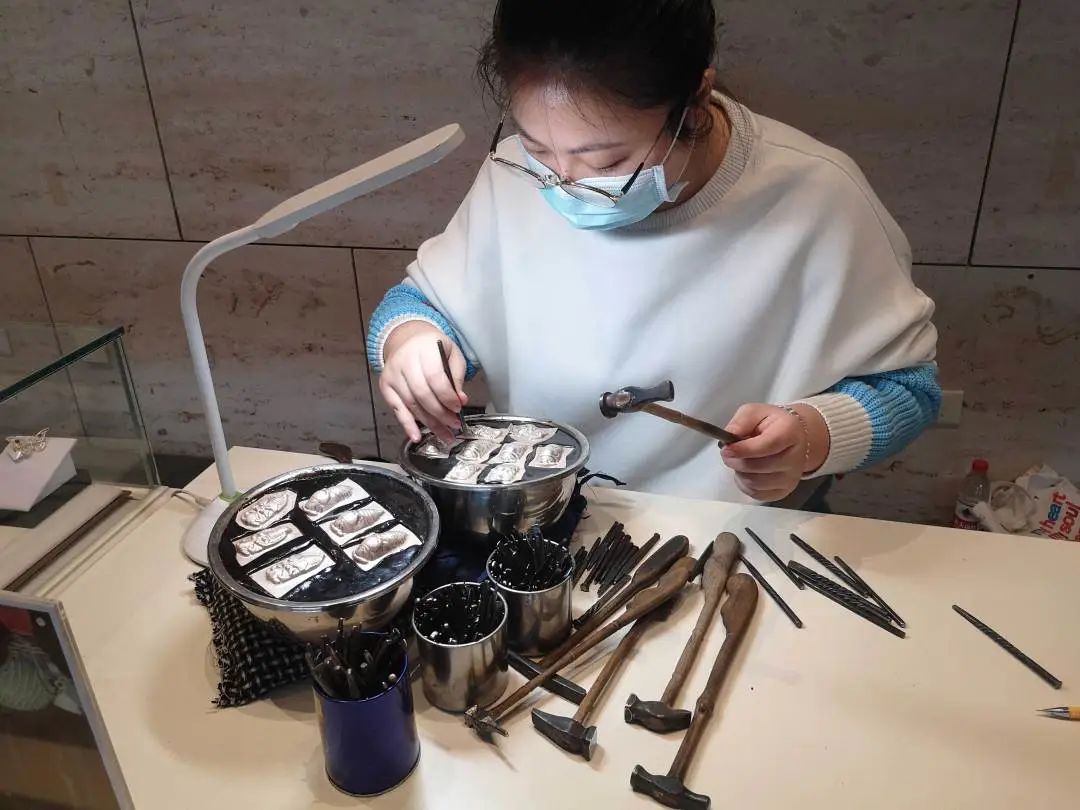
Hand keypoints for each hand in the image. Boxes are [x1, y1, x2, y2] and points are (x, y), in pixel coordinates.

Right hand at [379, 321, 466, 443]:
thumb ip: (457, 376)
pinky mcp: (385, 385)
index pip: (435, 377)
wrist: (408, 339)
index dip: (447, 396)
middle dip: (440, 414)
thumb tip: (460, 400)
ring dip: (429, 423)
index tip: (458, 408)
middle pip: (422, 394)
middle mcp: (405, 361)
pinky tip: (416, 436)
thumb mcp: (452, 354)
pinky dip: (407, 424)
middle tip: (453, 425)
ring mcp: (392, 374)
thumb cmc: (433, 348)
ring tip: (444, 434)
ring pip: (411, 404)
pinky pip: (397, 409)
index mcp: (424, 348)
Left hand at [720, 403, 828, 501]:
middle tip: (726, 453)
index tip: (726, 449)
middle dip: (736, 461)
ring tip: (739, 461)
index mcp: (790, 431)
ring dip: (739, 473)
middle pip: (760, 467)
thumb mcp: (754, 412)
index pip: (768, 445)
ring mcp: (791, 478)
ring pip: (756, 483)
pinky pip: (757, 494)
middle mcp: (796, 457)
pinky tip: (745, 472)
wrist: (791, 437)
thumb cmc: (770, 424)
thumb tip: (729, 435)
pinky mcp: (784, 491)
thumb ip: (741, 421)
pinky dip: (745, 484)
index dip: (744, 449)